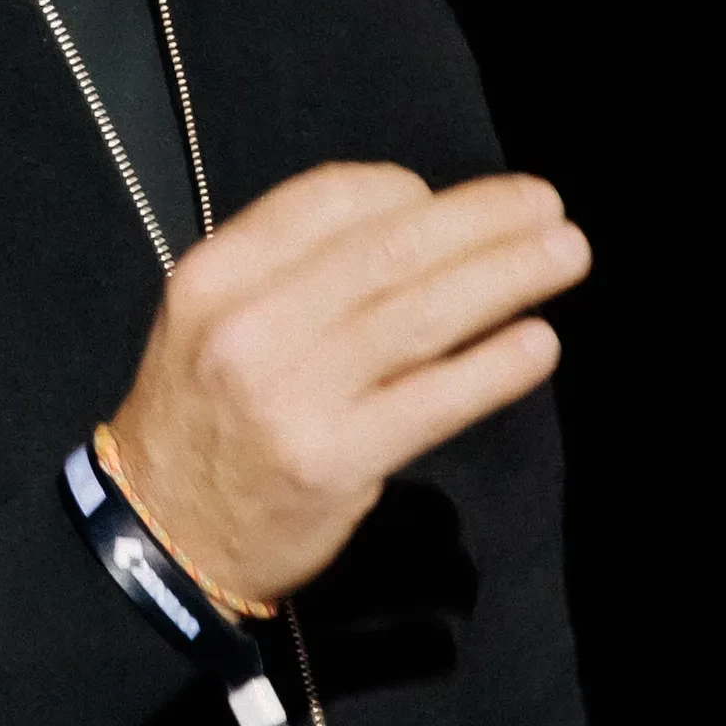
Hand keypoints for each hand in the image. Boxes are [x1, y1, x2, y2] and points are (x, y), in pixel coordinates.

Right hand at [106, 163, 587, 608]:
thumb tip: (419, 220)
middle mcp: (250, 326)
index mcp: (217, 274)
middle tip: (549, 204)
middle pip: (390, 249)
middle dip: (483, 221)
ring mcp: (291, 395)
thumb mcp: (211, 317)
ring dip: (509, 277)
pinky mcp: (333, 461)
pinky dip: (494, 367)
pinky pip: (433, 400)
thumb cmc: (204, 416)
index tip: (451, 205)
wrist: (159, 534)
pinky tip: (538, 343)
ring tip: (566, 255)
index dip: (410, 191)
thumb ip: (291, 265)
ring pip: (420, 316)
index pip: (331, 198)